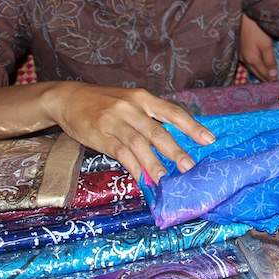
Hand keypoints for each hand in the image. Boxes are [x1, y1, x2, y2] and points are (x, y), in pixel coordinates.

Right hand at [48, 84, 214, 182]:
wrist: (70, 98)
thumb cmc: (105, 102)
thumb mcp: (129, 101)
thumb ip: (149, 117)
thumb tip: (173, 139)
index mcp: (142, 98)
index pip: (172, 111)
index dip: (191, 126)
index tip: (209, 139)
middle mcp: (131, 107)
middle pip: (157, 131)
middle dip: (175, 150)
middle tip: (190, 167)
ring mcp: (115, 121)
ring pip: (139, 144)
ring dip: (154, 163)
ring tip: (166, 180)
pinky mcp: (101, 135)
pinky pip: (121, 153)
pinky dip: (134, 167)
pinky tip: (143, 179)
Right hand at [239, 14, 277, 80]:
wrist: (242, 15)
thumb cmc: (256, 28)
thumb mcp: (266, 44)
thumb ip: (269, 61)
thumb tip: (273, 77)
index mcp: (252, 60)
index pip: (264, 76)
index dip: (272, 80)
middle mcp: (244, 60)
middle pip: (257, 74)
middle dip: (265, 79)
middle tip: (275, 82)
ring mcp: (240, 55)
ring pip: (252, 68)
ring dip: (260, 73)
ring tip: (268, 76)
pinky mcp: (239, 50)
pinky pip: (248, 63)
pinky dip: (255, 66)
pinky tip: (259, 65)